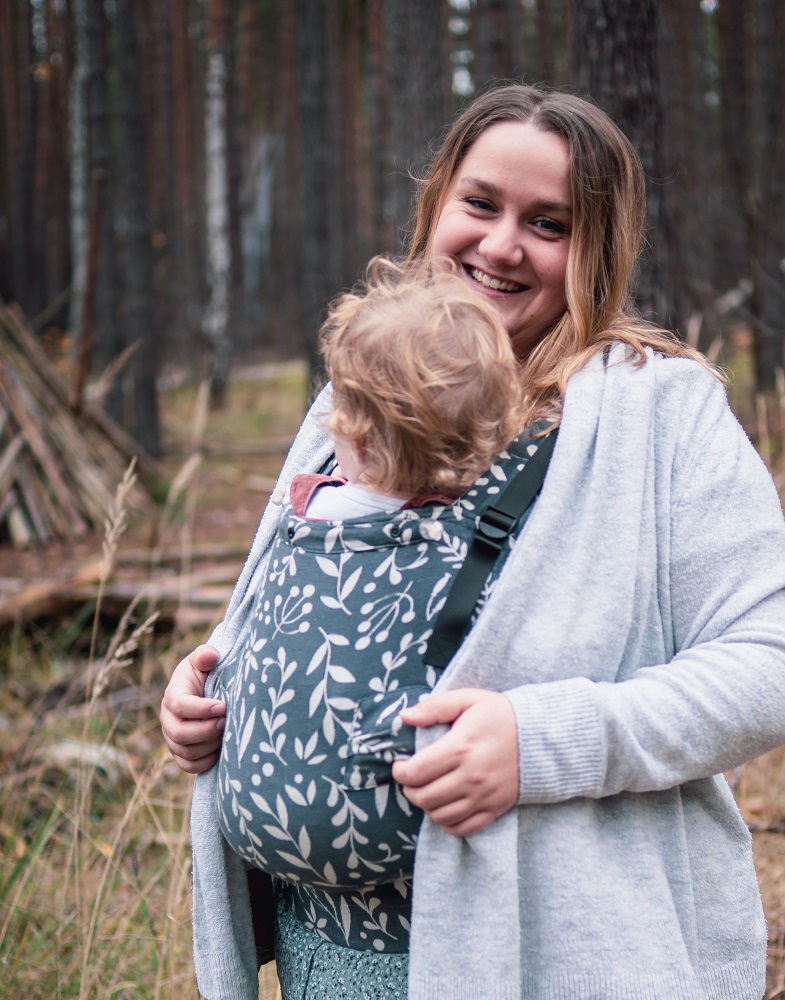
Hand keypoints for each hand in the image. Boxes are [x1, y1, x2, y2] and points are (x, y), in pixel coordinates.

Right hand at [160, 644, 225, 773]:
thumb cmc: (207, 674)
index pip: (179, 705)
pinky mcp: (182, 753)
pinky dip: (206, 762)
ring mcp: (173, 739)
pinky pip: (189, 766)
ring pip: (186, 752)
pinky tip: (222, 750)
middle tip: (226, 722)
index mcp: (173, 695)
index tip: (223, 706)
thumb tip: (209, 656)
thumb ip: (206, 655)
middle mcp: (168, 719)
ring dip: (209, 745)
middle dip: (206, 730)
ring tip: (227, 733)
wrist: (207, 692)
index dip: (201, 709)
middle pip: (180, 733)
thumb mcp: (205, 660)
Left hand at [391, 688, 517, 836]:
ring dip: (426, 806)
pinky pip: (462, 828)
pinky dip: (446, 823)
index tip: (400, 765)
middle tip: (411, 779)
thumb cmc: (501, 715)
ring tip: (426, 791)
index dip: (400, 772)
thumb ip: (435, 707)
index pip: (416, 772)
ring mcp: (483, 796)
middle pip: (424, 797)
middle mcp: (470, 777)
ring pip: (440, 815)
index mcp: (460, 748)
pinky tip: (443, 808)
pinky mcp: (494, 809)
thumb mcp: (469, 699)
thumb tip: (405, 716)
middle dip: (409, 790)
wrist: (541, 737)